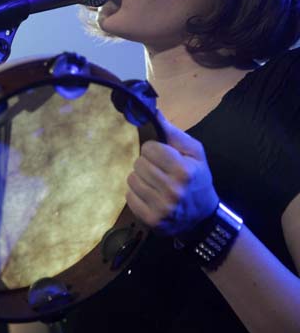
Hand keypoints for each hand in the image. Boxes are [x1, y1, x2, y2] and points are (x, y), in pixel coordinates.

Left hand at [126, 111, 218, 235]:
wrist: (202, 217)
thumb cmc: (198, 180)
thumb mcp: (195, 153)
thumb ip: (173, 133)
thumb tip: (153, 112)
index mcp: (184, 171)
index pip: (149, 148)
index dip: (154, 149)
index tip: (162, 156)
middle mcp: (172, 190)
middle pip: (139, 163)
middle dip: (147, 163)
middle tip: (158, 170)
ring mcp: (160, 207)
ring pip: (131, 179)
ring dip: (140, 178)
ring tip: (154, 183)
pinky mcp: (150, 219)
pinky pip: (129, 196)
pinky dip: (136, 193)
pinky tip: (150, 195)